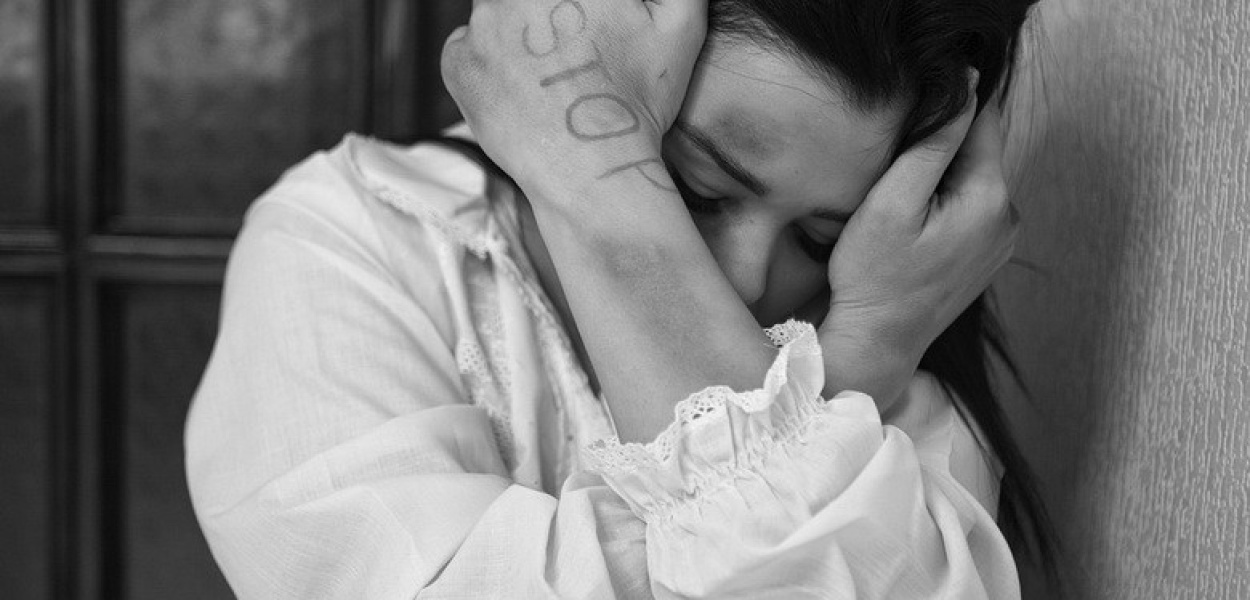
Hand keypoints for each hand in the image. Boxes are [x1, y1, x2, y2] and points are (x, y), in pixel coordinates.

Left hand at [440, 0, 706, 201]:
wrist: (593, 168)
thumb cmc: (640, 99)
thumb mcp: (682, 25)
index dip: (578, 10)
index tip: (586, 30)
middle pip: (526, 0)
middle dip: (546, 16)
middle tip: (573, 56)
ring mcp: (482, 24)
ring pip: (497, 15)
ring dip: (518, 34)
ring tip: (550, 75)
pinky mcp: (458, 61)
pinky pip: (467, 46)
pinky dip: (488, 63)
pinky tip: (522, 90)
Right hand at [819, 76, 1017, 407]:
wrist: (877, 342)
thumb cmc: (873, 275)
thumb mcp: (892, 201)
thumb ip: (934, 142)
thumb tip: (969, 86)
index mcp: (991, 198)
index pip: (983, 118)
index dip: (946, 109)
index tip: (908, 131)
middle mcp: (1009, 217)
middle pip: (979, 149)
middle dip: (941, 147)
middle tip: (894, 175)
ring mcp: (1002, 239)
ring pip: (974, 178)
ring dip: (941, 176)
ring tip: (900, 205)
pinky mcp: (987, 254)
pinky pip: (971, 207)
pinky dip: (944, 203)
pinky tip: (913, 227)